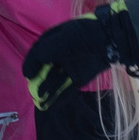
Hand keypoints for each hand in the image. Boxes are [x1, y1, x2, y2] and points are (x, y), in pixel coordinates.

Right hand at [24, 0, 138, 110]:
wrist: (111, 39)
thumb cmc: (86, 34)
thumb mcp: (64, 38)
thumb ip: (47, 50)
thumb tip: (32, 66)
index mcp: (54, 41)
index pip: (38, 53)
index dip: (31, 64)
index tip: (27, 75)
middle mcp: (60, 55)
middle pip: (45, 70)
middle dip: (38, 81)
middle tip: (33, 93)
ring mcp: (70, 67)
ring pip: (55, 81)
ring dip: (48, 92)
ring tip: (40, 102)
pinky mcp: (81, 77)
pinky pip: (68, 88)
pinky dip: (60, 97)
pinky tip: (52, 105)